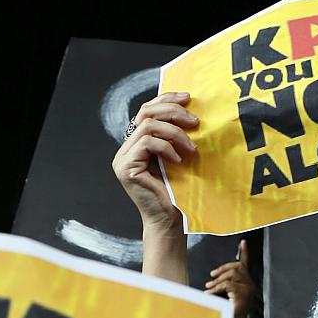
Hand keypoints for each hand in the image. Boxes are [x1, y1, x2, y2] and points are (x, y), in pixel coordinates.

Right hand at [111, 92, 198, 231]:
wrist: (170, 221)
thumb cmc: (178, 192)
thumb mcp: (178, 156)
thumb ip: (175, 135)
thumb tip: (192, 109)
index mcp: (136, 143)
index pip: (148, 110)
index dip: (166, 98)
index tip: (189, 97)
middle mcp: (126, 149)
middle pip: (146, 112)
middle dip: (172, 111)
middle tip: (195, 121)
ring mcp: (122, 158)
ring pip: (147, 126)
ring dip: (174, 132)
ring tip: (192, 147)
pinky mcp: (125, 168)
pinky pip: (147, 143)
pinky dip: (167, 147)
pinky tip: (179, 159)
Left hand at [205, 240, 255, 317]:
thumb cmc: (230, 309)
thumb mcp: (227, 293)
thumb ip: (225, 283)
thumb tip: (214, 276)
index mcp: (247, 282)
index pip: (246, 264)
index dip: (244, 252)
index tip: (243, 242)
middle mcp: (250, 284)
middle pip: (236, 267)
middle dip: (222, 269)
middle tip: (211, 276)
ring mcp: (248, 289)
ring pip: (231, 276)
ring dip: (217, 281)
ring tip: (208, 286)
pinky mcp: (242, 294)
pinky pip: (227, 285)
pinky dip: (216, 288)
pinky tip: (209, 293)